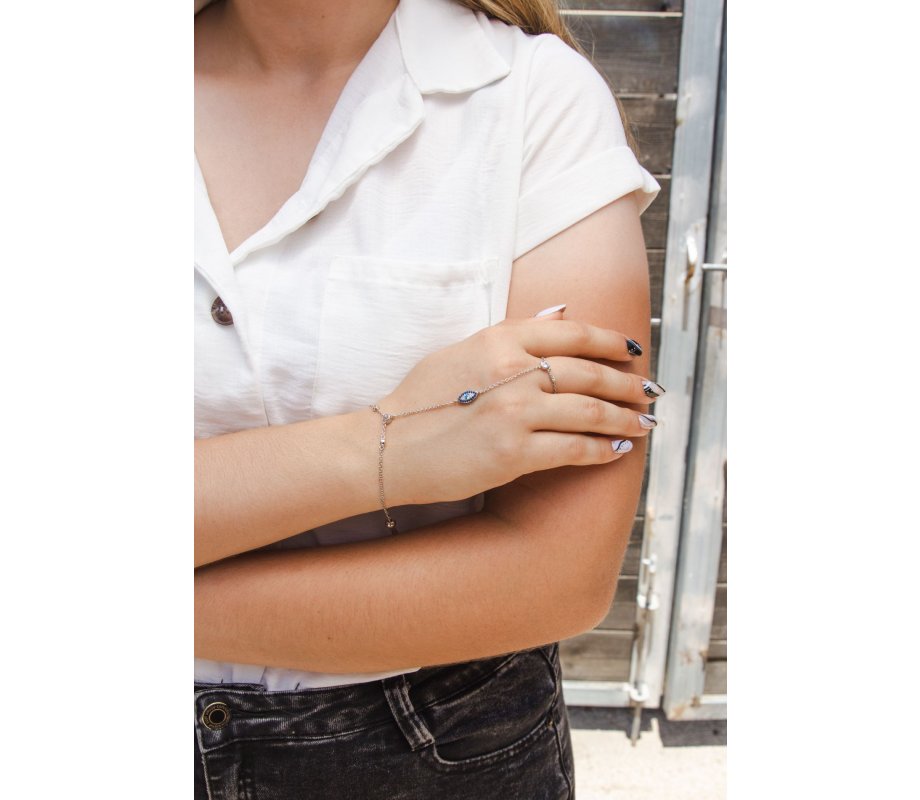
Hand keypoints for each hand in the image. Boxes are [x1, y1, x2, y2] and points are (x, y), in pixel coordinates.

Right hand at [368, 305, 662, 506]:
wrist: (388, 448)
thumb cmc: (417, 400)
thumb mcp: (461, 351)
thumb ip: (511, 332)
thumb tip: (560, 311)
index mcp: (499, 339)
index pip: (571, 332)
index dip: (610, 341)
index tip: (632, 351)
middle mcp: (512, 370)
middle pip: (589, 371)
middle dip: (628, 383)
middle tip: (650, 391)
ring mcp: (515, 411)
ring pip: (590, 410)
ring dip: (625, 418)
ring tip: (645, 422)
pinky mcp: (514, 452)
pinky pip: (575, 448)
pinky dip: (603, 450)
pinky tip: (619, 450)